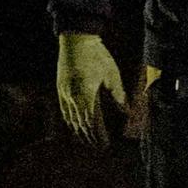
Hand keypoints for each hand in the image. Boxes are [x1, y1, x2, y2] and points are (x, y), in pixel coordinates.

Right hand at [57, 30, 128, 144]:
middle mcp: (73, 98)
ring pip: (71, 119)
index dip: (99, 136)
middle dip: (90, 137)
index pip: (93, 123)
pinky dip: (69, 121)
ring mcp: (64, 94)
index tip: (105, 146)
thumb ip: (118, 95)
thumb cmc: (97, 55)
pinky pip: (64, 110)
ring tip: (86, 141)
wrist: (76, 39)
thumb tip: (126, 111)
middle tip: (97, 148)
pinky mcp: (60, 88)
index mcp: (87, 96)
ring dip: (79, 132)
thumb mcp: (111, 74)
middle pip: (81, 124)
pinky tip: (73, 125)